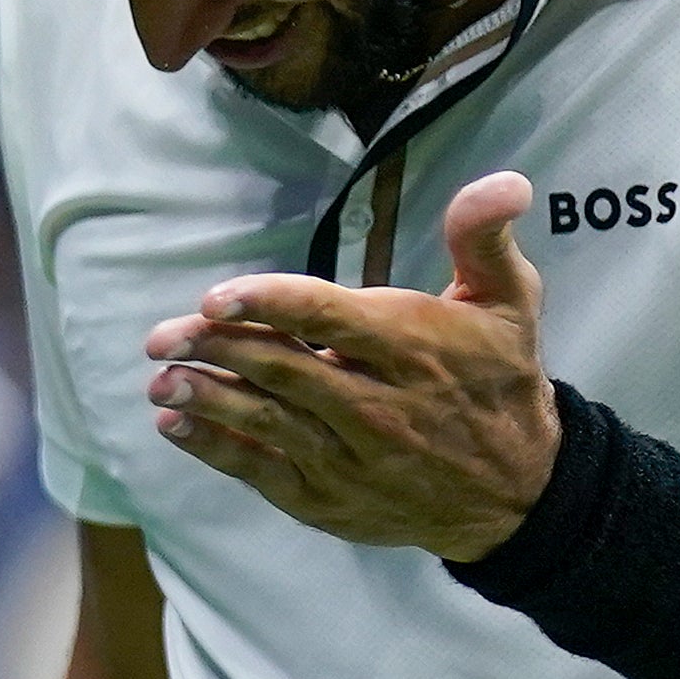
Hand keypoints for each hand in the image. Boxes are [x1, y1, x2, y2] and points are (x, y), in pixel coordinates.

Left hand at [143, 171, 559, 560]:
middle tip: (163, 334)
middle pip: (283, 370)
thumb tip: (505, 181)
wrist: (520, 490)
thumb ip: (485, 238)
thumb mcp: (512, 303)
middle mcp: (380, 404)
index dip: (266, 304)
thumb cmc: (502, 380)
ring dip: (207, 399)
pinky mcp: (334, 498)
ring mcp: (354, 456)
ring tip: (159, 378)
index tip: (214, 297)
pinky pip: (265, 471)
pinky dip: (217, 448)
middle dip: (217, 349)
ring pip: (268, 421)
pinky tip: (178, 424)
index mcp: (414, 346)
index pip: (327, 318)